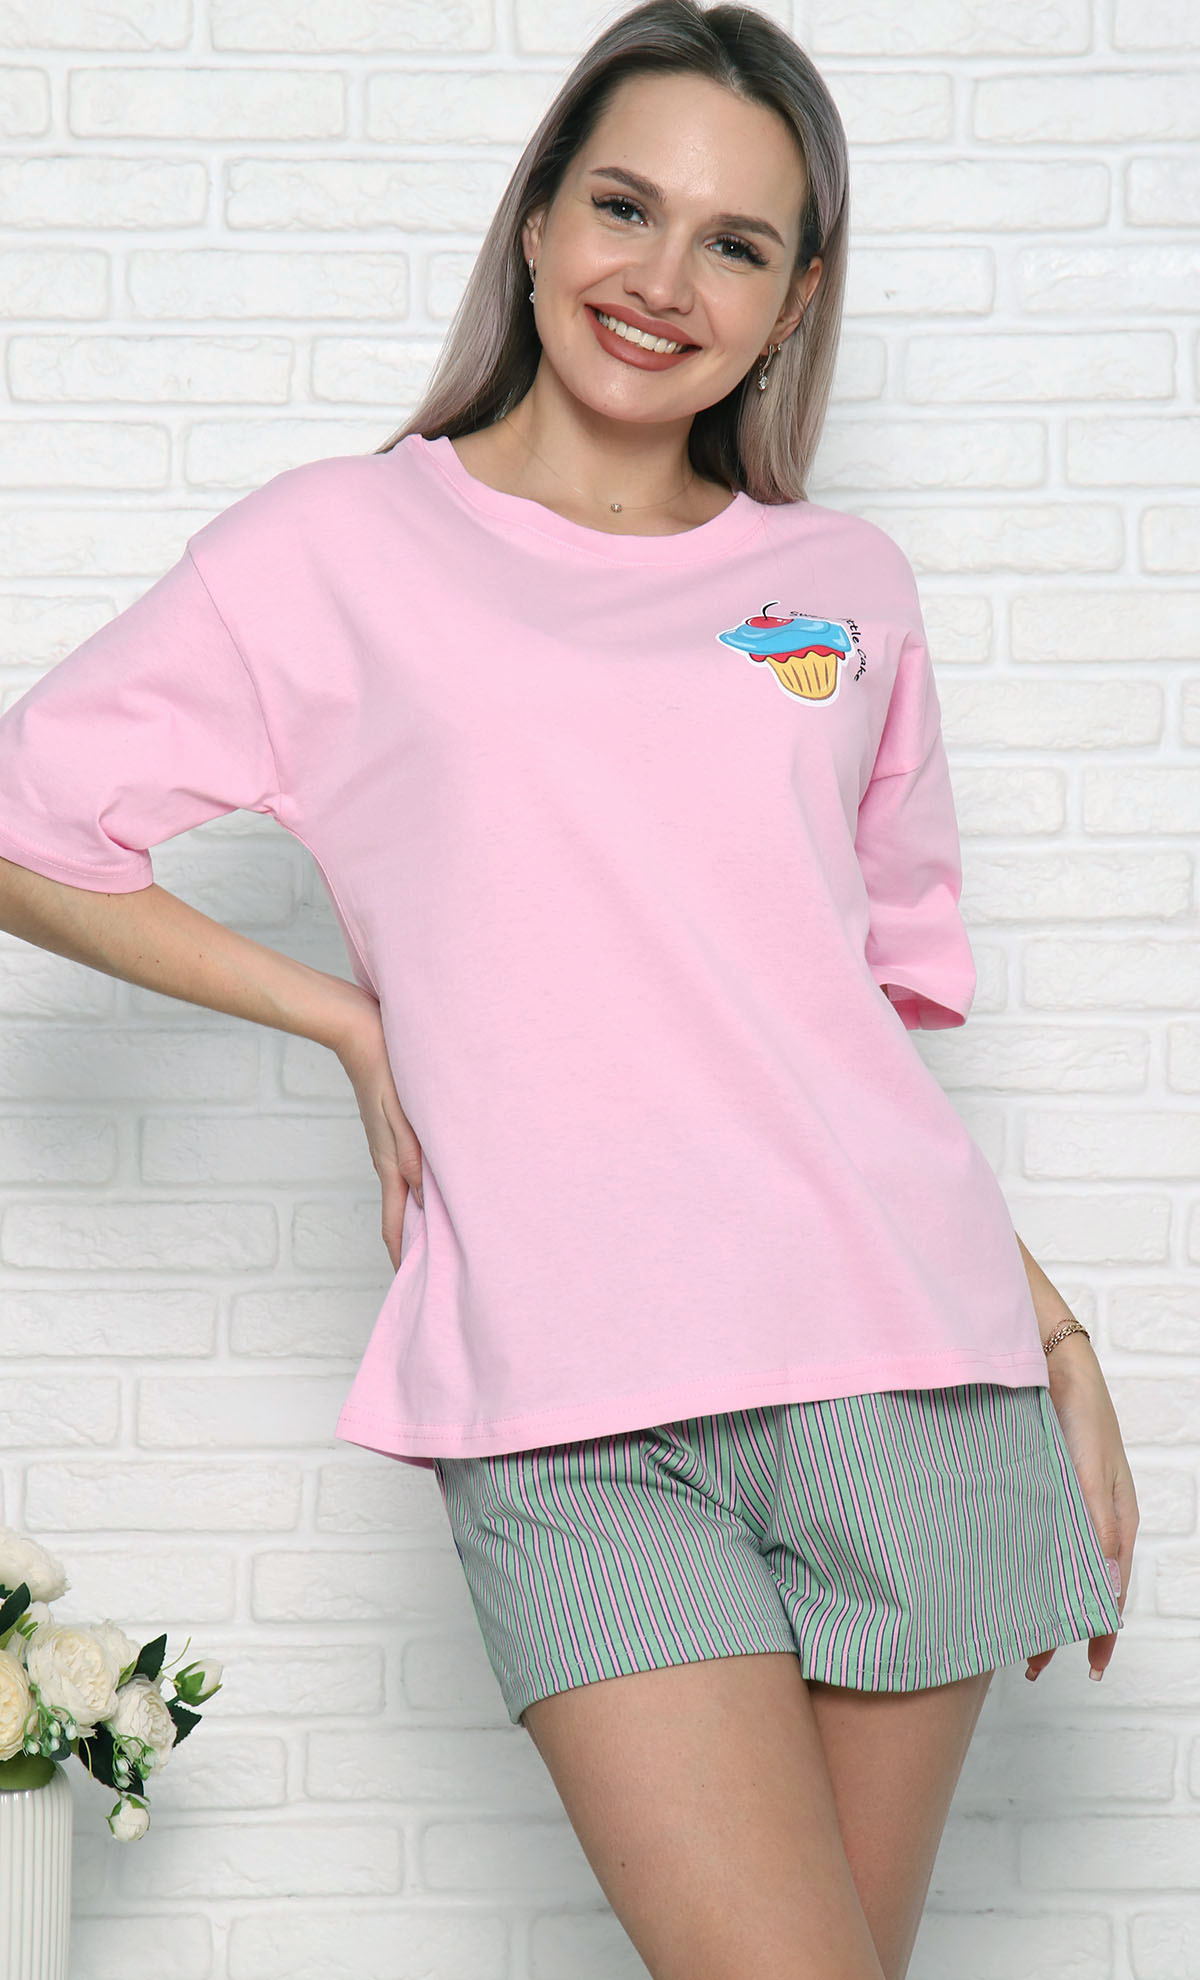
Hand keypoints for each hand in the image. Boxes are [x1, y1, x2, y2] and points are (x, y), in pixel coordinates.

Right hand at [331, 988, 423, 1272]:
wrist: (359, 1030)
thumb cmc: (382, 1066)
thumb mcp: (401, 1113)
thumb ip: (413, 1153)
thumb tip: (424, 1197)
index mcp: (390, 1161)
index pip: (394, 1223)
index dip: (403, 1256)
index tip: (414, 1285)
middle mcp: (389, 1158)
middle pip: (402, 1213)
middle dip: (416, 1243)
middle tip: (438, 1269)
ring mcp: (390, 1144)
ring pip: (408, 1191)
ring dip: (423, 1216)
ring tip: (445, 1235)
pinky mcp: (395, 1128)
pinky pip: (410, 1167)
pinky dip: (423, 1185)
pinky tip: (438, 1182)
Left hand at [1025, 1341, 1138, 1684]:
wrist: (1047, 1360)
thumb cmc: (1079, 1407)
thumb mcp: (1090, 1467)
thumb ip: (1096, 1522)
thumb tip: (1106, 1587)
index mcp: (1117, 1520)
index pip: (1113, 1590)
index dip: (1103, 1630)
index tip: (1092, 1667)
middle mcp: (1092, 1519)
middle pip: (1080, 1585)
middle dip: (1061, 1625)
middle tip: (1031, 1663)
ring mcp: (1066, 1505)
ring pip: (1055, 1565)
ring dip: (1039, 1600)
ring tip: (1010, 1633)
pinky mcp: (1040, 1489)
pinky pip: (1036, 1538)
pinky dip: (1024, 1565)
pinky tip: (1000, 1580)